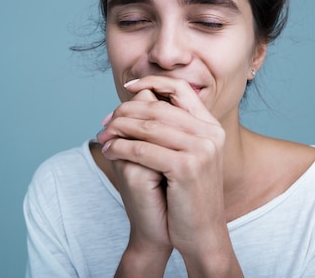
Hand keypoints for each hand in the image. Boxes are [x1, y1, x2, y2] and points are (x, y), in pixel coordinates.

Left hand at [97, 76, 230, 262]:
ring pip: (148, 126)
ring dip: (118, 129)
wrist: (202, 233)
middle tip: (105, 122)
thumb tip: (141, 98)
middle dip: (125, 111)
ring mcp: (201, 149)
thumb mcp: (187, 156)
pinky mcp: (187, 167)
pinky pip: (143, 149)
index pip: (181, 89)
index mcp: (211, 127)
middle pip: (158, 106)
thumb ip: (172, 129)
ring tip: (103, 136)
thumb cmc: (188, 196)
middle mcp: (210, 133)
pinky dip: (121, 148)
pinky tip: (109, 152)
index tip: (127, 87)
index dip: (152, 82)